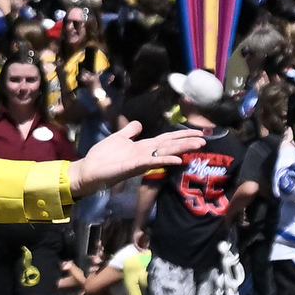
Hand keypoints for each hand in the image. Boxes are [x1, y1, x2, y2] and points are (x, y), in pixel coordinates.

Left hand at [68, 122, 204, 187]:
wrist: (89, 171)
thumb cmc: (103, 157)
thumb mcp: (118, 138)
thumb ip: (129, 131)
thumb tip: (139, 123)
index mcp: (142, 146)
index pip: (165, 139)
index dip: (180, 135)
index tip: (197, 133)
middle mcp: (145, 153)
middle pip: (169, 145)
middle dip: (186, 142)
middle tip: (205, 139)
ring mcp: (140, 160)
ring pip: (164, 152)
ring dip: (181, 149)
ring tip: (198, 145)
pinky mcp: (133, 166)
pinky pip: (151, 162)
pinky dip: (164, 160)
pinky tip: (177, 159)